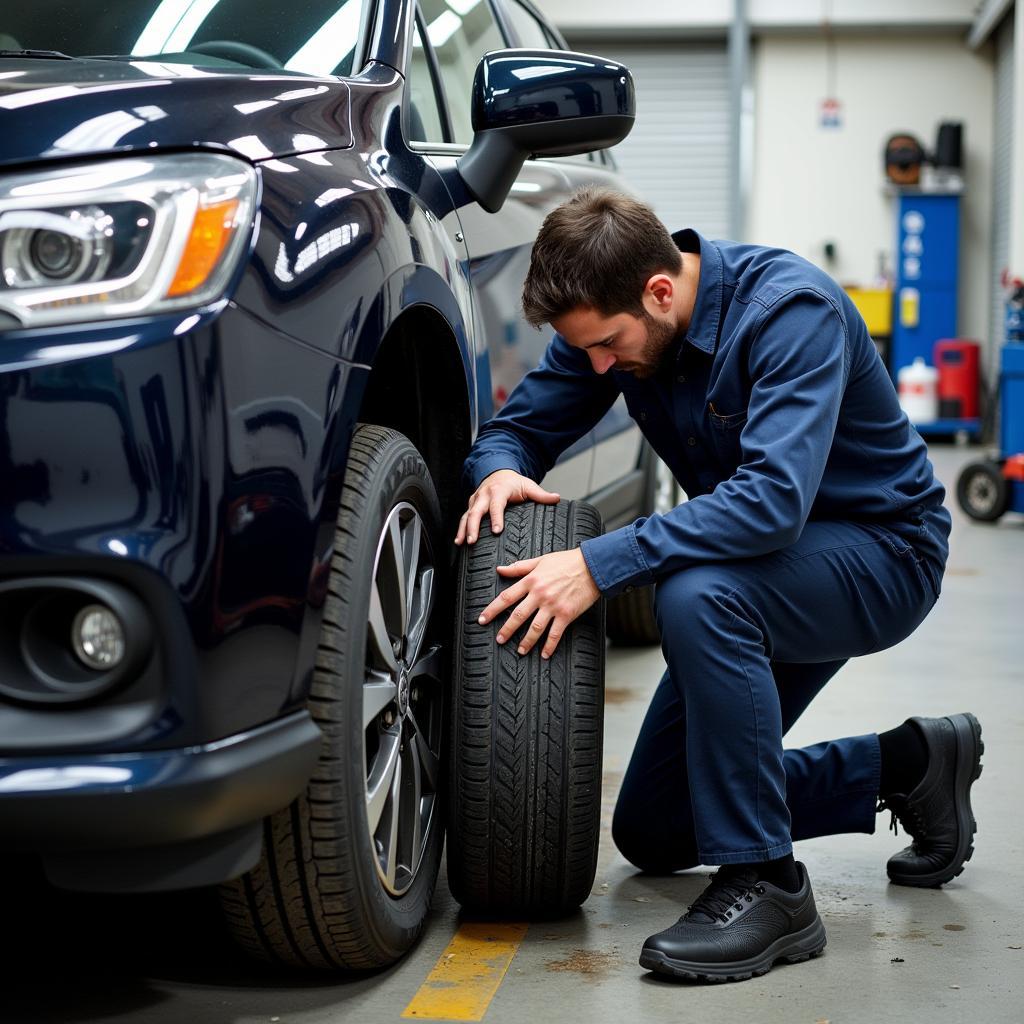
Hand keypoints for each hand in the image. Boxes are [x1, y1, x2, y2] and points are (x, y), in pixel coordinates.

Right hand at [454, 469, 559, 544]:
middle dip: (473, 526)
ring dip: (463, 530)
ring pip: (467, 515)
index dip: (495, 518)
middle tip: (473, 541)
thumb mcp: (528, 486)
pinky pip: (464, 518)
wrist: (498, 471)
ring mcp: (475, 500)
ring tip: (462, 543)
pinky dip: (460, 529)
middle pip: (476, 511)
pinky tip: (459, 541)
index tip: (496, 531)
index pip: (496, 506)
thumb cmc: (513, 482)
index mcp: (499, 490)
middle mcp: (484, 495)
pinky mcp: (471, 505)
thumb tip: (556, 498)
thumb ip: (541, 495)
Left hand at [477, 548, 599, 658]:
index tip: (482, 619)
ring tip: (520, 650)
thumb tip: (500, 569)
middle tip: (499, 640)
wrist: (593, 566)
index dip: (492, 610)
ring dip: (526, 642)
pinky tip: (544, 654)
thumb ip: (519, 567)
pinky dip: (549, 646)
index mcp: (531, 581)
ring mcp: (553, 605)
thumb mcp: (540, 560)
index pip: (506, 597)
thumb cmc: (567, 561)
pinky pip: (555, 633)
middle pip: (517, 615)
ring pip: (534, 628)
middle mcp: (539, 594)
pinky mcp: (566, 614)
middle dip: (506, 630)